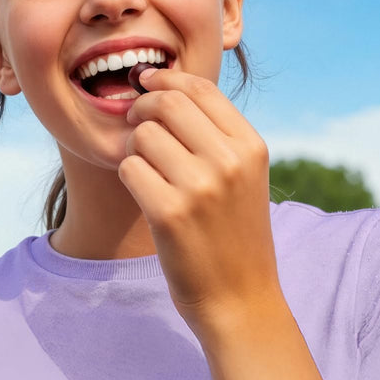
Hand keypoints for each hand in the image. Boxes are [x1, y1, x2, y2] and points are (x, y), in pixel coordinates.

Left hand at [118, 67, 325, 379]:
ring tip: (149, 173)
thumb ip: (215, 135)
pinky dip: (129, 177)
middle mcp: (229, 161)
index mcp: (251, 147)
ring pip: (142, 136)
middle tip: (135, 124)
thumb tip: (165, 88)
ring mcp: (199, 187)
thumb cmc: (234, 235)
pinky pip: (129, 168)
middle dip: (142, 109)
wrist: (240, 300)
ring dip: (135, 149)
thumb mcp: (243, 178)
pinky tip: (144, 195)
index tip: (146, 83)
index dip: (165, 79)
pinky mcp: (169, 213)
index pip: (200, 89)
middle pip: (166, 104)